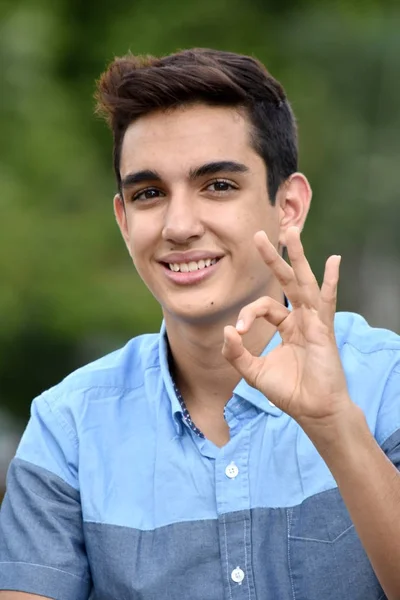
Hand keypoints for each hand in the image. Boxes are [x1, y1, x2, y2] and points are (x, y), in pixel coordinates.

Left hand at [222, 226, 352, 432]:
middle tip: (258, 235)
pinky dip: (331, 281)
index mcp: (286, 326)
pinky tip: (334, 261)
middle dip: (273, 257)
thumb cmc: (288, 391)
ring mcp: (313, 321)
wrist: (312, 410)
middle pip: (285, 281)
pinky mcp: (324, 329)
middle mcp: (300, 319)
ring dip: (297, 257)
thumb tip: (226, 329)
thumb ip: (236, 353)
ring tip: (290, 232)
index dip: (247, 314)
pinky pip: (326, 301)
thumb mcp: (253, 372)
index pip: (264, 306)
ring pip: (303, 282)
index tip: (237, 333)